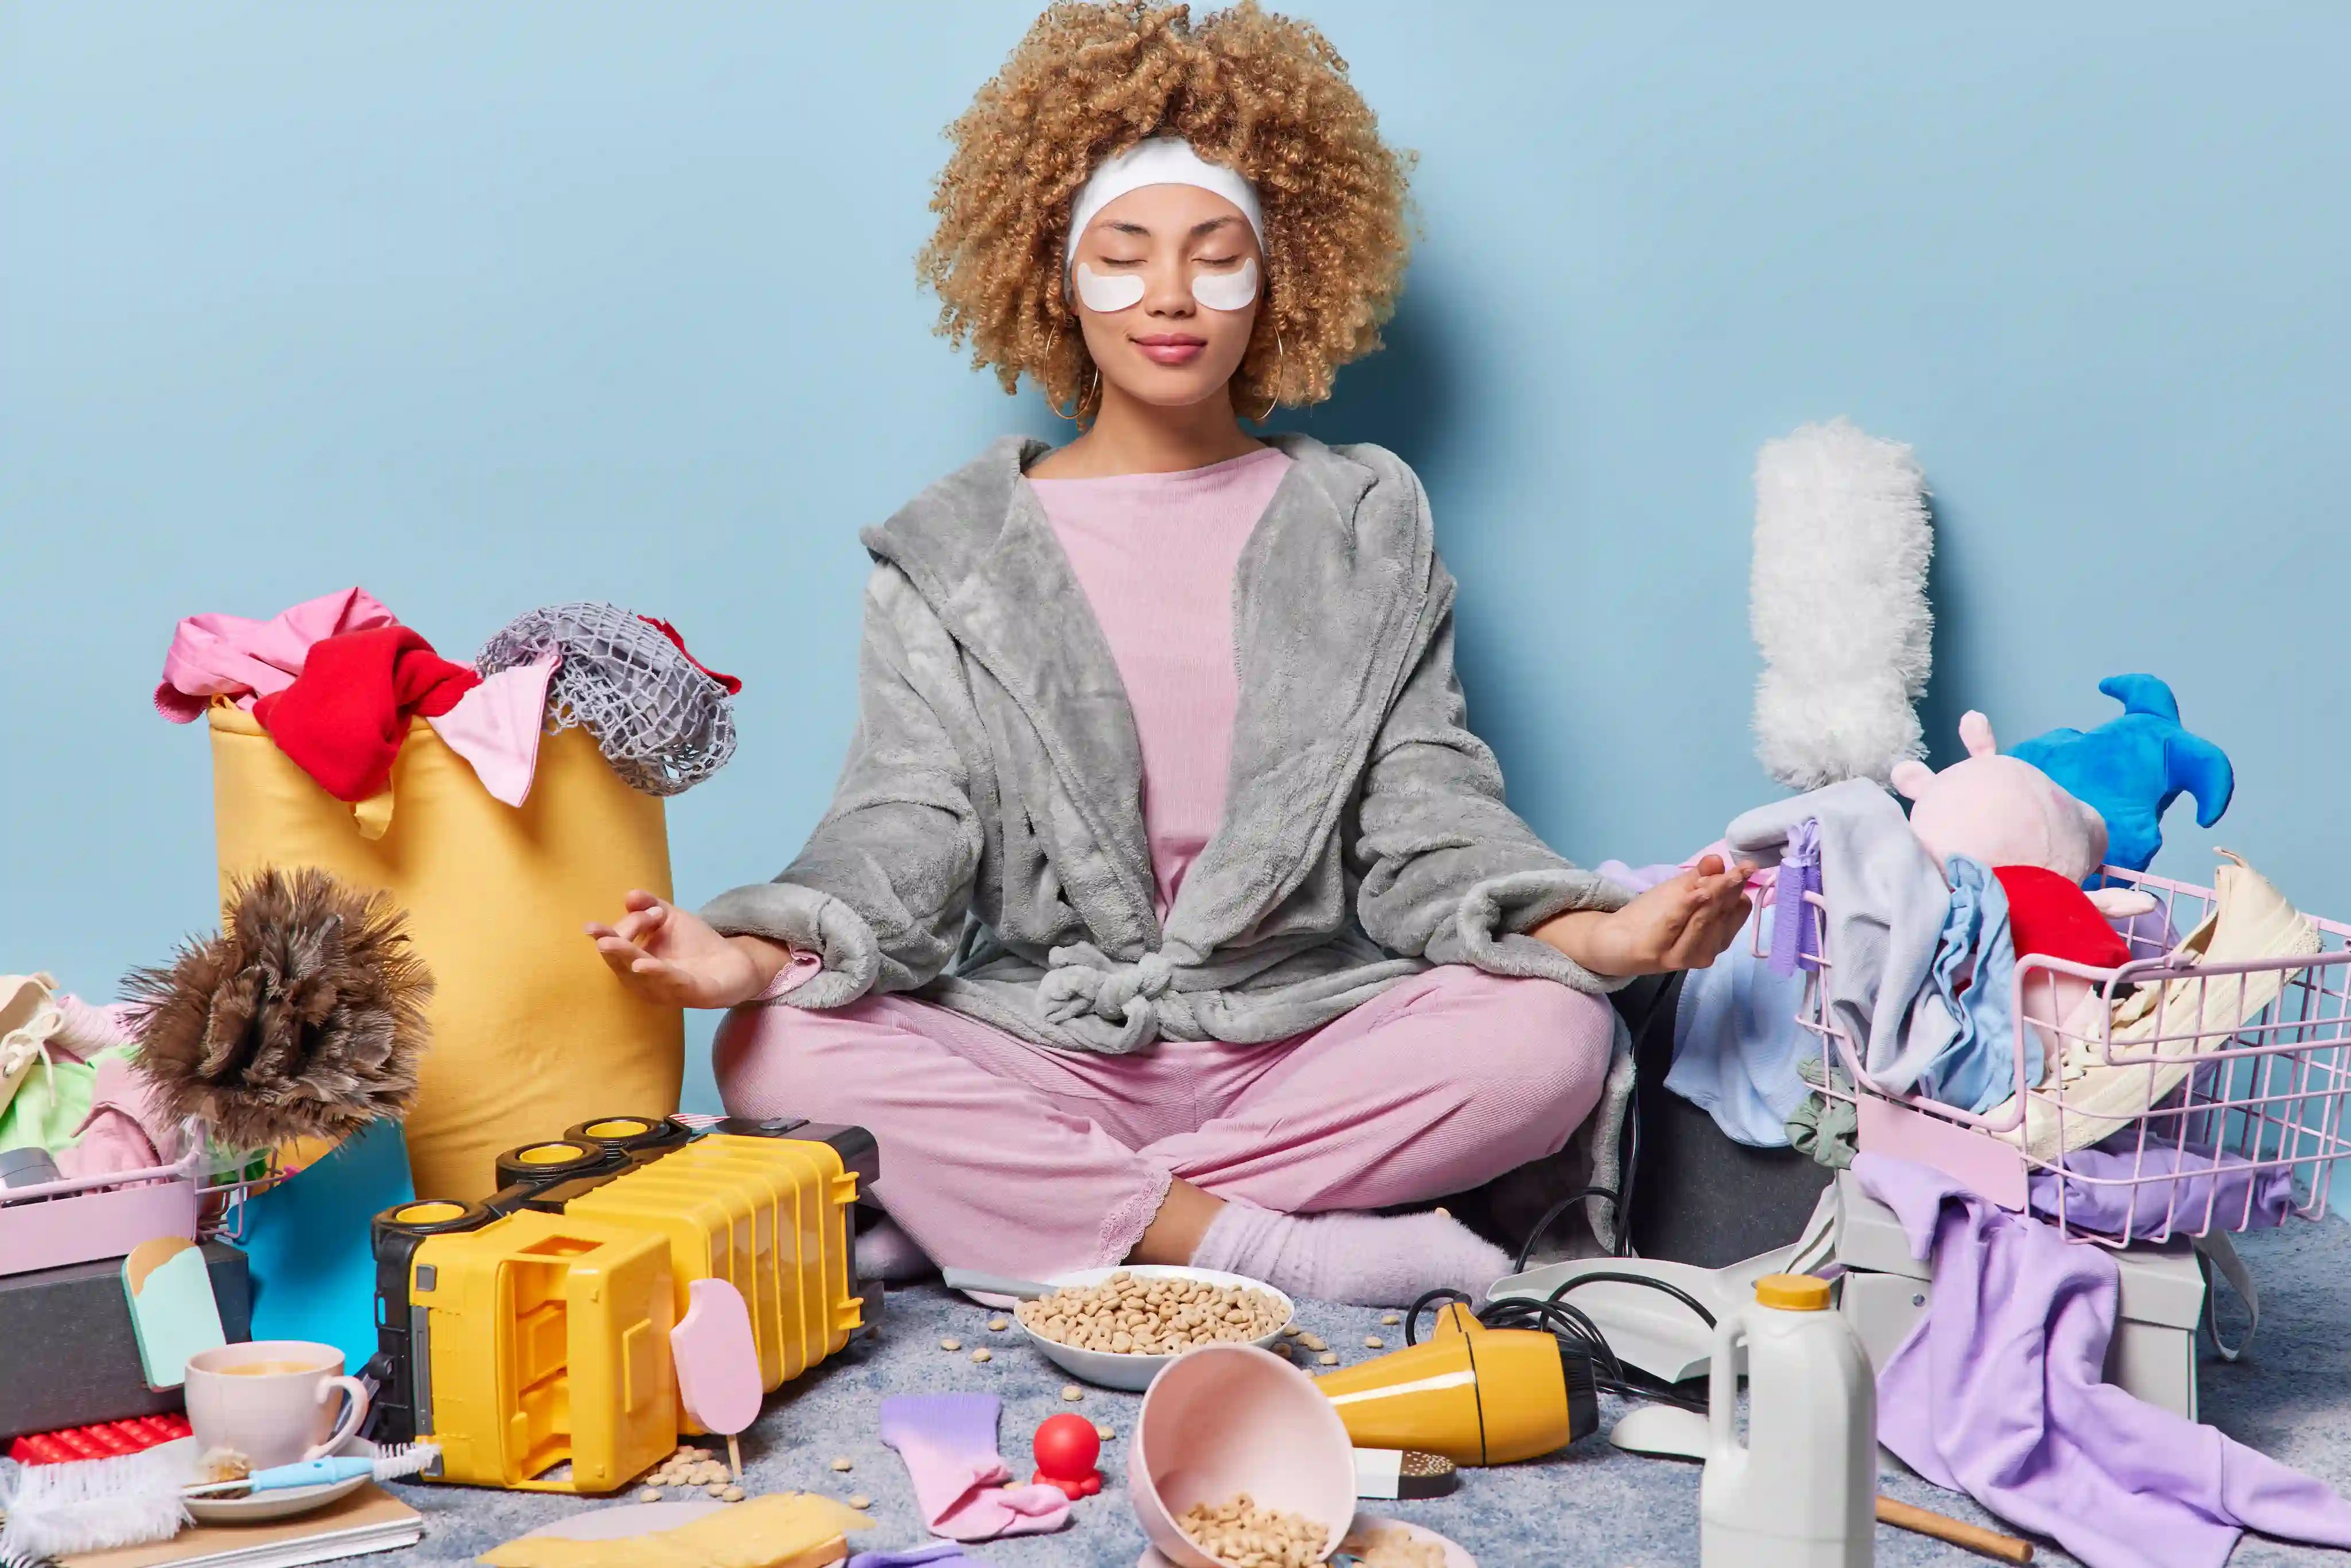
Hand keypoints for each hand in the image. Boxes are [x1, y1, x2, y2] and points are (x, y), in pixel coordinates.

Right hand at [586, 890, 789, 1008]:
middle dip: (611, 947)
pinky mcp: (692, 994)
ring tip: (610, 945)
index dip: (630, 924)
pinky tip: (643, 965)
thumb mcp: (669, 919)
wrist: (734, 963)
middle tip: (597, 934)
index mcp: (634, 962)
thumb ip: (649, 906)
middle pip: (623, 963)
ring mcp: (666, 991)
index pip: (621, 942)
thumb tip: (630, 895)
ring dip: (627, 957)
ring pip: (642, 975)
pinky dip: (658, 974)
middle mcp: (644, 981)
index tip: (654, 911)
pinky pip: (673, 984)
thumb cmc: (694, 944)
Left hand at [1535, 855, 1755, 977]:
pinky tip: (1697, 892)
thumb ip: (1701, 878)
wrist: (1615, 941)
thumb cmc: (1655, 916)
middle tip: (1741, 868)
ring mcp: (1683, 955)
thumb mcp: (1682, 893)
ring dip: (1714, 897)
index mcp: (1718, 937)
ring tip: (1723, 877)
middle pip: (1723, 914)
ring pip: (1704, 921)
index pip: (1738, 909)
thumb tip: (1717, 859)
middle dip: (1731, 890)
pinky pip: (1676, 925)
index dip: (1741, 888)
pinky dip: (1687, 907)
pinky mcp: (1658, 953)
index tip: (1746, 867)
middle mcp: (1706, 951)